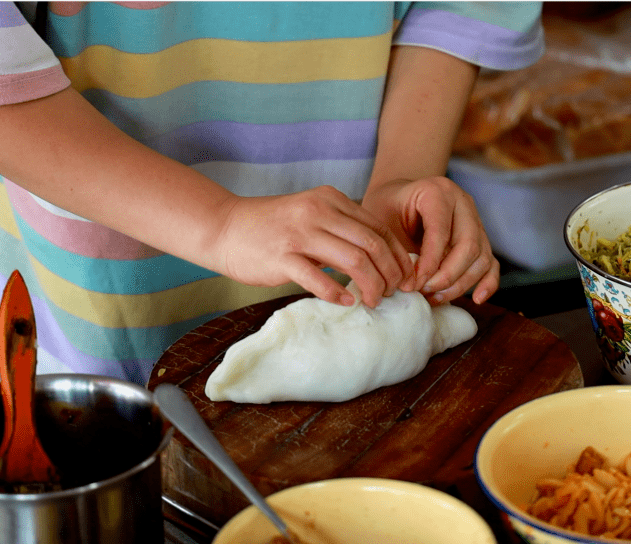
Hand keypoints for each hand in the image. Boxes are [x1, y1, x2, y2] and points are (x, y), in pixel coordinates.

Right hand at [218, 186, 414, 307]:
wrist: (225, 227)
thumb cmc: (273, 227)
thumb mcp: (312, 216)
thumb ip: (342, 229)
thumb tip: (380, 258)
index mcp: (331, 200)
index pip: (379, 228)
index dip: (398, 256)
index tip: (405, 277)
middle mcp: (318, 212)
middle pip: (373, 245)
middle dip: (391, 273)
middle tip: (394, 292)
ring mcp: (300, 233)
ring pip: (354, 261)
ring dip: (371, 285)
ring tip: (374, 300)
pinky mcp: (282, 257)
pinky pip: (319, 279)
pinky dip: (338, 293)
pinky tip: (346, 301)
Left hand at [362, 176, 499, 304]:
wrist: (397, 199)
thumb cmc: (388, 209)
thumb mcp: (383, 221)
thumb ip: (398, 250)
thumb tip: (412, 284)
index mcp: (438, 192)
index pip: (441, 232)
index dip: (429, 263)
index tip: (413, 284)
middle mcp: (463, 203)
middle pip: (468, 246)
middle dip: (447, 276)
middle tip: (424, 291)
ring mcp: (475, 220)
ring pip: (481, 257)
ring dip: (461, 283)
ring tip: (435, 297)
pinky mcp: (481, 238)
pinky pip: (491, 262)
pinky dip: (488, 283)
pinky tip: (477, 299)